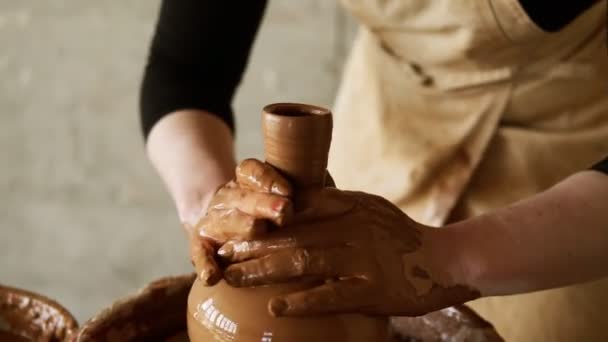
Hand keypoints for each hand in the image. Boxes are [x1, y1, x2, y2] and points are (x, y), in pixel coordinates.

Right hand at [187, 159, 293, 284]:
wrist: (222, 220)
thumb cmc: (267, 210)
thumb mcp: (283, 195)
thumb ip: (304, 191)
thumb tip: (334, 193)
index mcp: (246, 182)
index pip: (252, 171)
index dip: (268, 179)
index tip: (289, 190)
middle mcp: (228, 198)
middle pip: (243, 196)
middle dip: (263, 203)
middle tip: (284, 211)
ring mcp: (212, 220)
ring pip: (224, 220)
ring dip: (240, 225)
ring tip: (256, 230)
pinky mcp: (201, 246)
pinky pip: (199, 254)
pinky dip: (205, 265)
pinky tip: (212, 277)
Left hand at [218, 187, 479, 316]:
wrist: (446, 258)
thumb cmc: (401, 235)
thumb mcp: (369, 207)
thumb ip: (334, 204)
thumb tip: (295, 204)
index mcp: (349, 206)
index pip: (296, 208)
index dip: (262, 219)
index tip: (236, 227)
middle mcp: (352, 228)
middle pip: (292, 236)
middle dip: (253, 246)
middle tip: (223, 255)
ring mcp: (362, 259)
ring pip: (303, 262)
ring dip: (265, 271)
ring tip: (235, 278)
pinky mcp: (373, 290)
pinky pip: (331, 296)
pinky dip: (302, 302)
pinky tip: (276, 307)